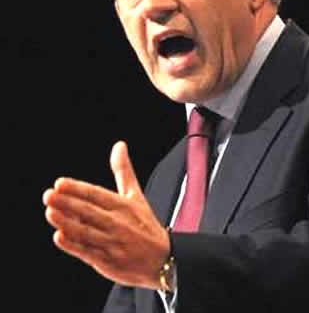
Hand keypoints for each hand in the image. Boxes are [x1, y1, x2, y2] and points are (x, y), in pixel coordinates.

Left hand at [43, 141, 169, 288]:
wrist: (162, 258)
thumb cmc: (144, 223)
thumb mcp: (136, 195)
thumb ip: (123, 171)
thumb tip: (119, 145)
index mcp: (123, 206)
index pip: (97, 195)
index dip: (78, 189)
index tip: (60, 183)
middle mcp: (118, 223)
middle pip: (89, 212)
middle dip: (68, 203)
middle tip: (49, 195)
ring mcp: (112, 243)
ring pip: (86, 232)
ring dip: (67, 223)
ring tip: (50, 212)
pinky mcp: (108, 261)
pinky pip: (88, 253)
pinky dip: (74, 246)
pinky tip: (59, 237)